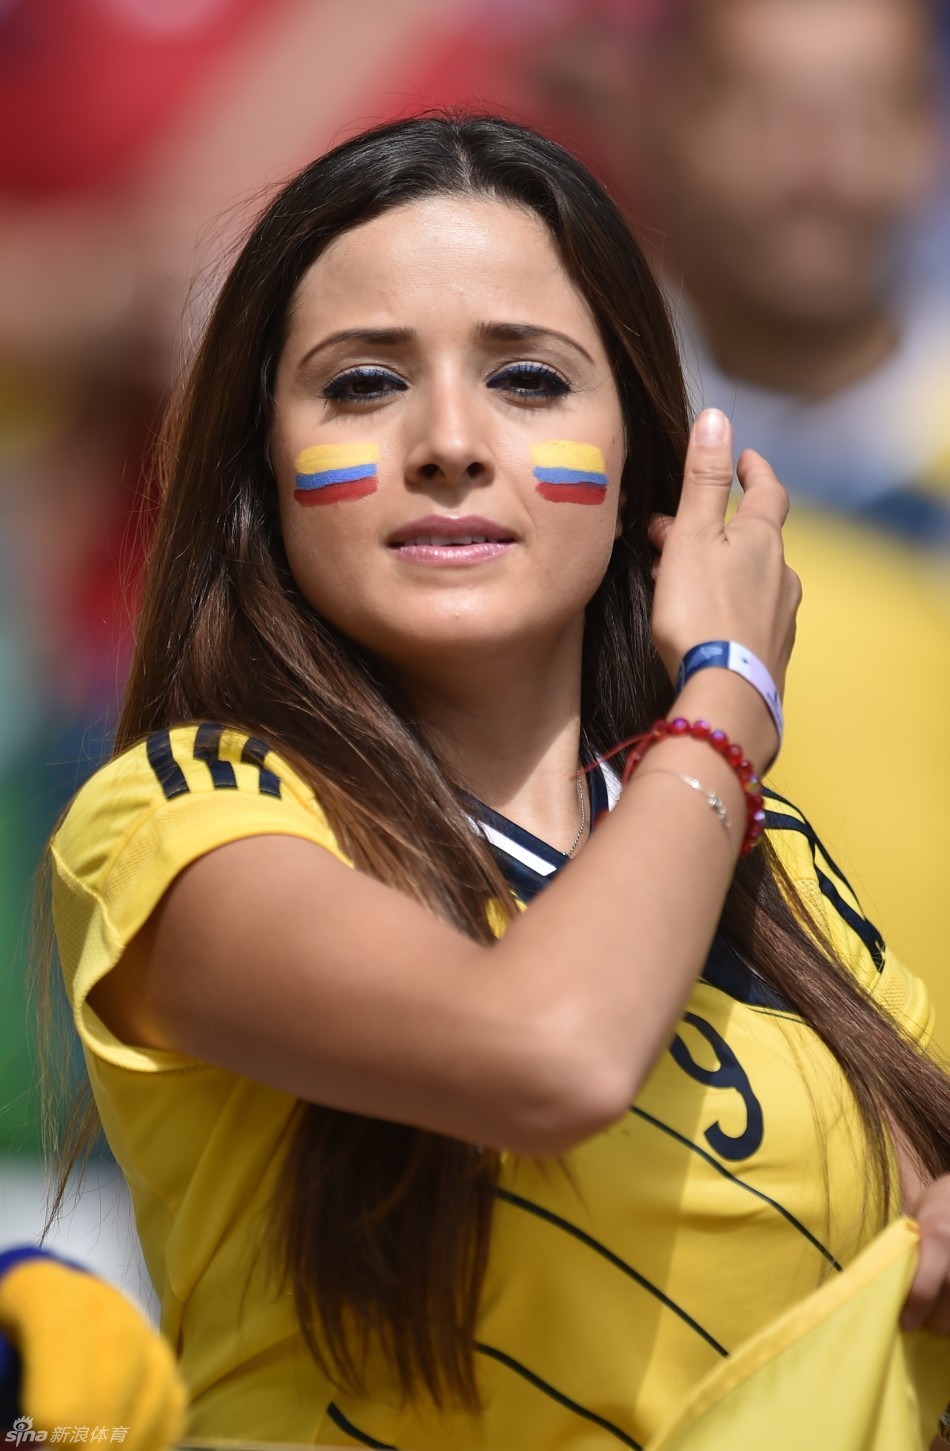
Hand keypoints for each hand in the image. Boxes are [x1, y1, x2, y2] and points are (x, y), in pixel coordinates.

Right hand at [649, 409, 800, 698]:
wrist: (725, 693)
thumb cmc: (701, 612)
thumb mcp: (693, 535)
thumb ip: (704, 478)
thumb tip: (716, 418)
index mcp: (765, 540)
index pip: (769, 491)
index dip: (755, 471)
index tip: (744, 458)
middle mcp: (783, 574)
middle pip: (755, 537)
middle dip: (719, 525)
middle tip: (675, 526)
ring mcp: (781, 616)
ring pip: (751, 577)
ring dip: (721, 568)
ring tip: (680, 576)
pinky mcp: (771, 653)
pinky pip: (749, 614)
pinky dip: (726, 604)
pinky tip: (702, 620)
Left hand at [901, 1175, 949, 1332]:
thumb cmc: (943, 1203)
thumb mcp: (919, 1219)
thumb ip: (910, 1251)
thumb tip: (891, 1285)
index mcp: (938, 1238)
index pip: (923, 1291)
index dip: (912, 1314)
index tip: (904, 1324)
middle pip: (946, 1315)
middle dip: (931, 1322)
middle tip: (922, 1316)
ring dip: (949, 1321)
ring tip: (940, 1308)